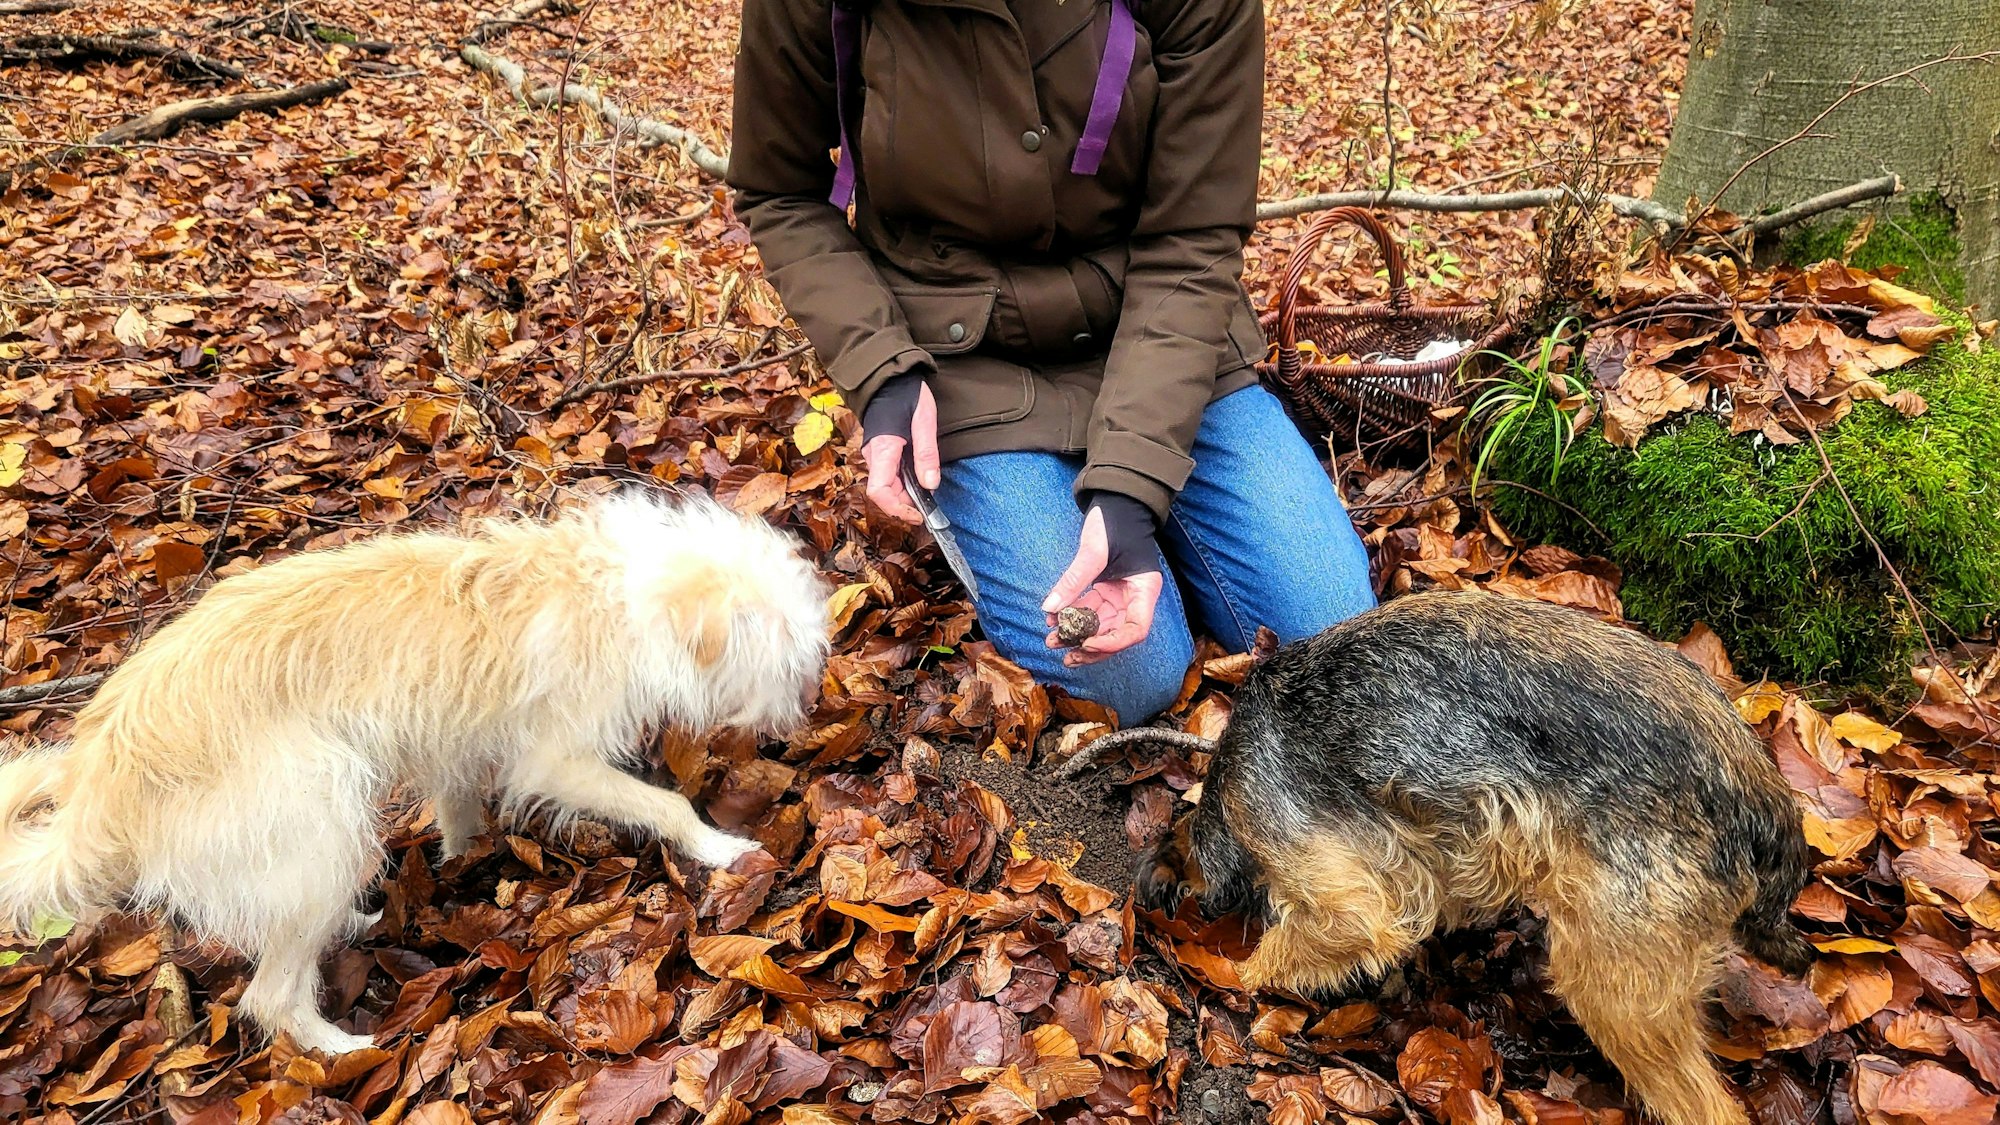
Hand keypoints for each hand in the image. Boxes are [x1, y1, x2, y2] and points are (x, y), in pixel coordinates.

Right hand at [860, 371, 938, 523]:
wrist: (888, 376)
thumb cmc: (906, 394)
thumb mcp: (924, 421)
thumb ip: (926, 454)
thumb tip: (930, 486)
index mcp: (883, 450)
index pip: (879, 492)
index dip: (897, 509)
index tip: (918, 515)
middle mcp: (874, 456)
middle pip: (884, 493)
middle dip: (904, 505)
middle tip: (929, 508)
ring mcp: (876, 455)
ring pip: (886, 486)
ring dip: (904, 495)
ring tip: (926, 495)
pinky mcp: (881, 452)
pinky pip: (889, 475)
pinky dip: (903, 484)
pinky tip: (918, 480)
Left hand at [1042, 497, 1163, 665]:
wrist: (1116, 500)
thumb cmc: (1114, 521)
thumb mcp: (1093, 551)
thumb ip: (1073, 581)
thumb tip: (1049, 610)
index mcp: (1144, 590)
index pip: (1135, 630)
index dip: (1112, 643)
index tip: (1086, 644)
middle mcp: (1135, 598)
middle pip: (1117, 635)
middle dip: (1090, 647)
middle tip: (1064, 654)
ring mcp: (1120, 596)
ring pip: (1101, 628)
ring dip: (1078, 636)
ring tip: (1052, 641)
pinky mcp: (1106, 591)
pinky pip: (1090, 611)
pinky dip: (1073, 618)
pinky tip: (1052, 620)